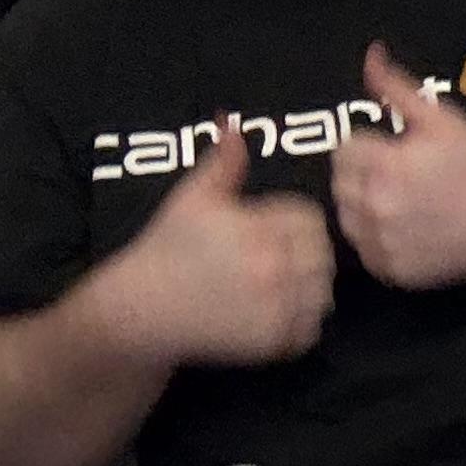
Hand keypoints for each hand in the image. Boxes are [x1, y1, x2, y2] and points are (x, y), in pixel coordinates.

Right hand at [86, 120, 332, 365]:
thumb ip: (223, 162)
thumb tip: (234, 123)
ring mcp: (275, 310)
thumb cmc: (166, 248)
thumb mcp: (192, 198)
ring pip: (323, 293)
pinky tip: (272, 312)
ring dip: (309, 289)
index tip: (272, 230)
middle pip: (323, 256)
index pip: (309, 219)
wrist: (142, 309)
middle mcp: (272, 270)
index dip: (294, 222)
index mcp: (257, 230)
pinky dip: (300, 323)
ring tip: (277, 285)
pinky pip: (311, 330)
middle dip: (305, 255)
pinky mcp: (273, 342)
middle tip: (277, 259)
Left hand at [331, 44, 465, 287]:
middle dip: (363, 176)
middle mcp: (376, 206)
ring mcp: (382, 243)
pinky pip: (366, 252)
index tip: (395, 152)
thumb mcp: (439, 118)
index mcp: (383, 164)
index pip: (344, 150)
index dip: (368, 147)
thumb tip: (370, 54)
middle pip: (341, 185)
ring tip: (402, 203)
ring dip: (365, 209)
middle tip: (399, 178)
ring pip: (348, 219)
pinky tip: (410, 229)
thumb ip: (395, 88)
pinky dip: (379, 241)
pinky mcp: (391, 271)